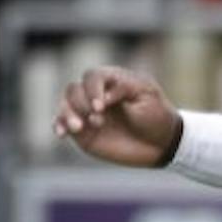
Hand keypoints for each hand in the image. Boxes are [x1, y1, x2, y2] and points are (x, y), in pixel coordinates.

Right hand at [56, 67, 182, 168]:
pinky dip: (58, 125)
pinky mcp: (83, 132)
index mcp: (112, 81)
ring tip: (79, 128)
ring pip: (65, 105)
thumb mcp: (147, 95)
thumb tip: (101, 95)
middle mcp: (95, 95)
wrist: (162, 145)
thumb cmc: (157, 116)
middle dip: (81, 104)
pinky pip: (62, 124)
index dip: (92, 89)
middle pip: (74, 89)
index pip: (92, 77)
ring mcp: (87, 113)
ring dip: (67, 114)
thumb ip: (123, 88)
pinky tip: (61, 133)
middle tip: (99, 121)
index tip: (101, 107)